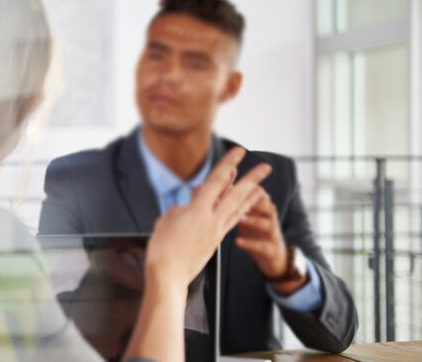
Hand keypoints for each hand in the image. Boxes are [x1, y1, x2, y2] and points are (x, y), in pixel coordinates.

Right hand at [145, 147, 271, 289]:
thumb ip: (182, 208)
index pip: (216, 181)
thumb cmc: (162, 248)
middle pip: (236, 195)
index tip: (239, 152)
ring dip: (250, 196)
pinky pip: (231, 222)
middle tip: (265, 167)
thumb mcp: (167, 220)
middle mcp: (211, 220)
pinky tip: (242, 208)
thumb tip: (192, 205)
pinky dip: (239, 212)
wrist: (168, 276)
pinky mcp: (214, 242)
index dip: (228, 164)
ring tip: (261, 187)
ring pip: (237, 210)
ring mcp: (215, 232)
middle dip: (252, 179)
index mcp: (197, 211)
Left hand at [236, 189, 306, 294]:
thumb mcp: (248, 215)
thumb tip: (223, 186)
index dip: (250, 187)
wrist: (273, 256)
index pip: (260, 194)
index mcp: (264, 209)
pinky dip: (250, 243)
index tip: (235, 183)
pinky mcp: (271, 250)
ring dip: (254, 220)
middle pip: (268, 206)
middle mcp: (270, 219)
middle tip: (239, 197)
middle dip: (256, 200)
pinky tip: (237, 241)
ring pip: (268, 224)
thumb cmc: (255, 231)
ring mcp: (272, 234)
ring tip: (240, 218)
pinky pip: (262, 246)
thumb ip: (239, 202)